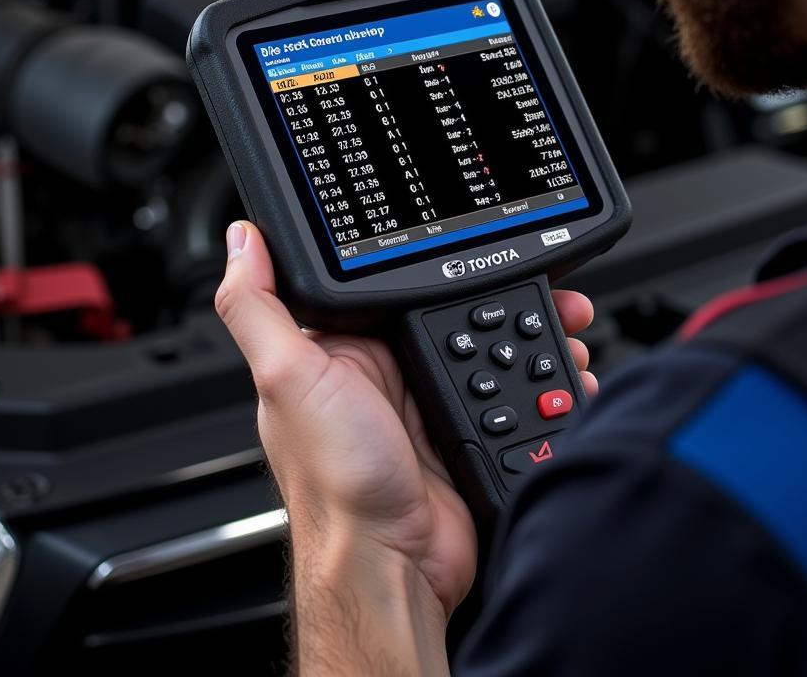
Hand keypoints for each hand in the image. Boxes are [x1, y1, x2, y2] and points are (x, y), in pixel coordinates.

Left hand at [215, 221, 597, 621]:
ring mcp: (427, 402)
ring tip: (564, 321)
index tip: (472, 244)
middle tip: (546, 284)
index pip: (390, 285)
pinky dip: (541, 381)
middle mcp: (385, 373)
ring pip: (489, 346)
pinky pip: (510, 392)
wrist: (390, 566)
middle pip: (452, 310)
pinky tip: (561, 372)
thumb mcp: (287, 380)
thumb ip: (259, 308)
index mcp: (341, 350)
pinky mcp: (463, 431)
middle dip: (499, 292)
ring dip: (531, 333)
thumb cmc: (334, 484)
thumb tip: (242, 240)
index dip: (435, 262)